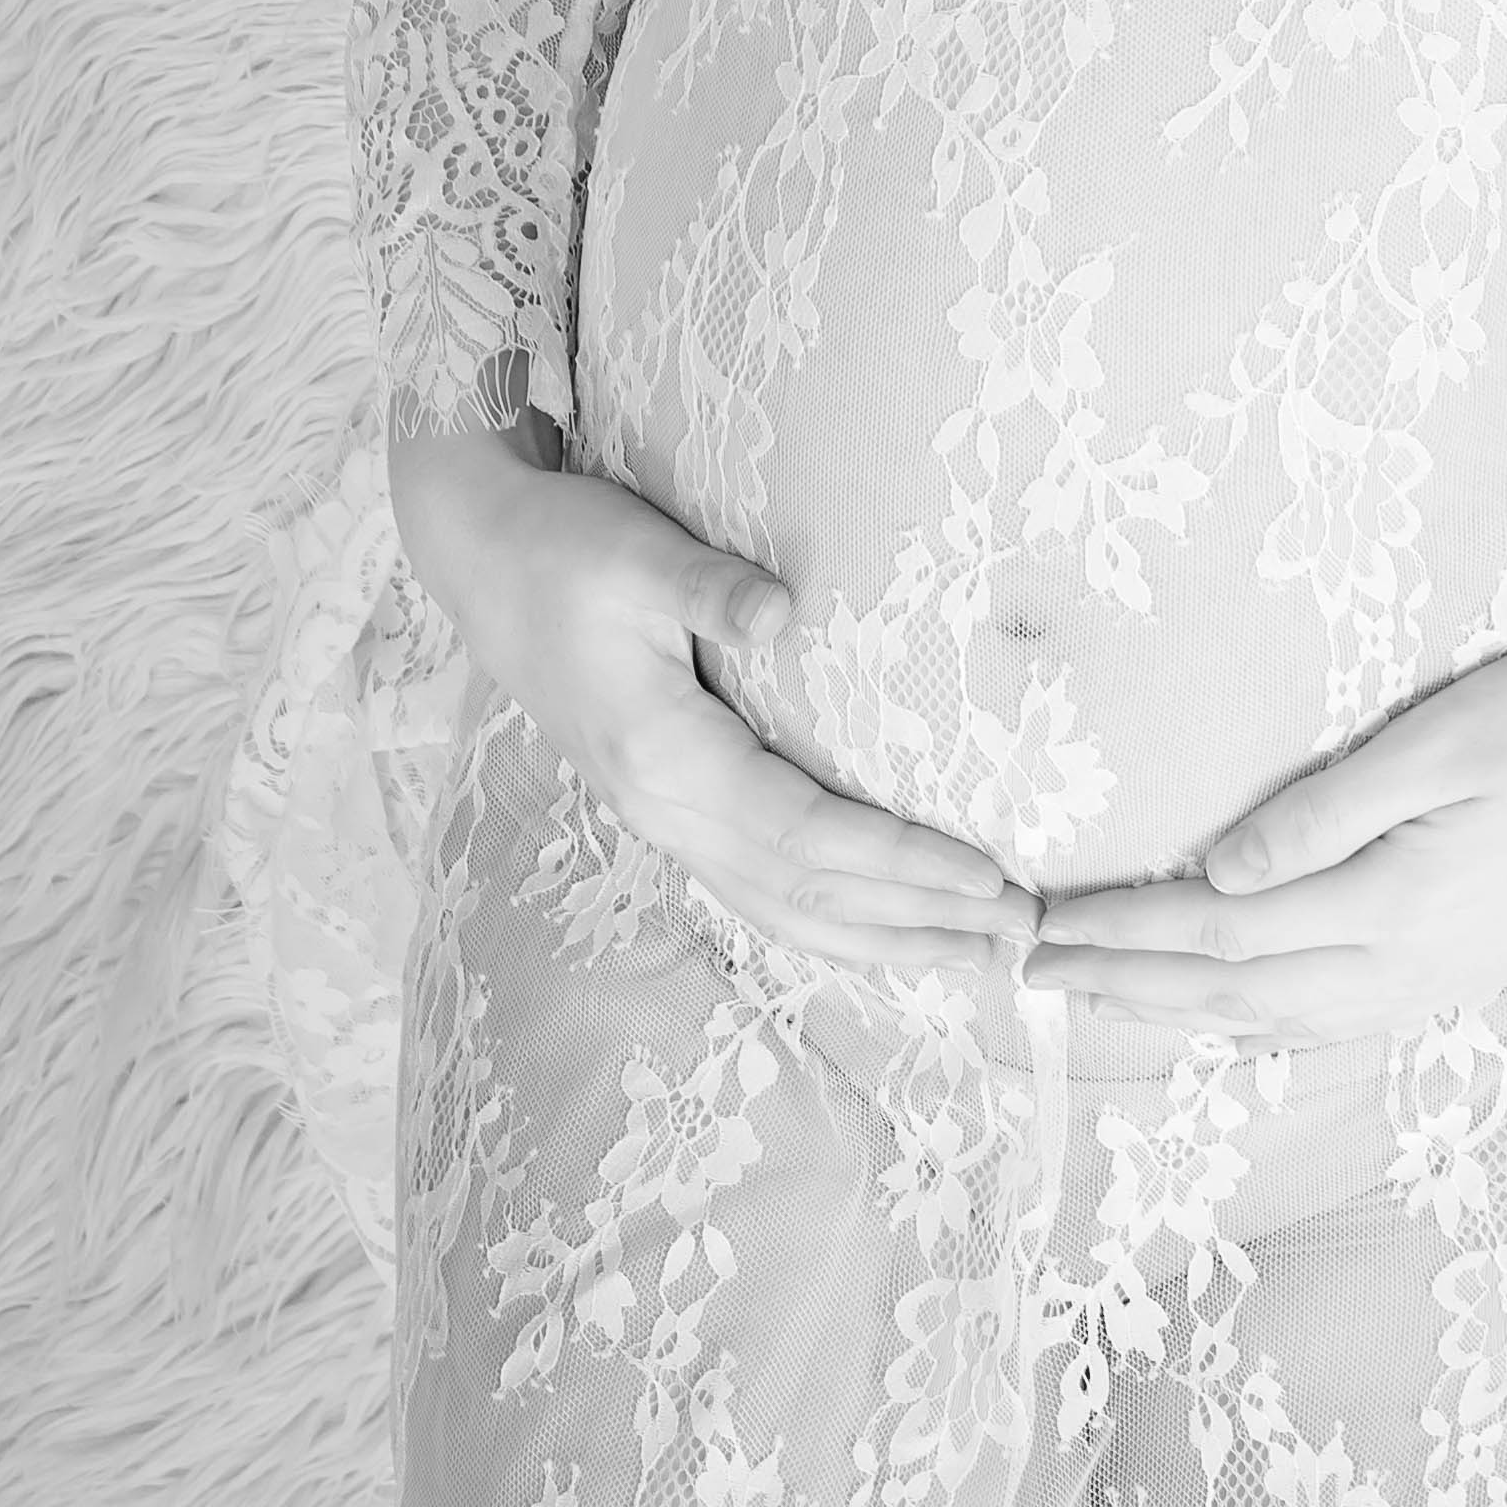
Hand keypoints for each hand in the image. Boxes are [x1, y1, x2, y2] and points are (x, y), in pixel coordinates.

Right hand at [387, 408, 1042, 989]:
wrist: (487, 566)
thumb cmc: (566, 551)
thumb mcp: (635, 554)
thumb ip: (710, 589)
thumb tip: (786, 613)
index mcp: (664, 759)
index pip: (806, 836)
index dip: (900, 864)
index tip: (987, 877)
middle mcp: (664, 810)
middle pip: (807, 894)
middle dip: (918, 921)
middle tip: (1020, 934)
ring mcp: (663, 819)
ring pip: (783, 910)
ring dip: (883, 938)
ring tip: (974, 955)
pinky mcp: (671, 808)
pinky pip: (760, 890)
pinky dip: (830, 920)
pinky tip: (882, 929)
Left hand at [1026, 580, 1506, 1052]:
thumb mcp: (1443, 741)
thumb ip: (1326, 814)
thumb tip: (1220, 873)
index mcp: (1394, 907)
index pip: (1223, 934)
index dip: (1125, 934)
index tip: (1040, 929)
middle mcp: (1408, 967)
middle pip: (1236, 994)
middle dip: (1128, 984)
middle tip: (1033, 973)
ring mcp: (1438, 981)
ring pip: (1281, 1020)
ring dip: (1183, 1013)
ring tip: (1105, 997)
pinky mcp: (1461, 970)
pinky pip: (1331, 1018)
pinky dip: (1257, 1020)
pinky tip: (1231, 1008)